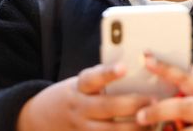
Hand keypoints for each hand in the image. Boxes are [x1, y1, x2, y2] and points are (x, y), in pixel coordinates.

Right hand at [17, 63, 152, 130]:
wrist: (40, 119)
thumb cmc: (73, 95)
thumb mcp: (80, 84)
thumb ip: (100, 79)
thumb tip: (134, 69)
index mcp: (78, 88)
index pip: (92, 78)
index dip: (107, 73)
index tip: (123, 67)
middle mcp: (79, 108)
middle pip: (107, 107)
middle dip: (132, 105)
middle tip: (153, 100)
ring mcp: (81, 129)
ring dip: (133, 128)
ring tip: (152, 122)